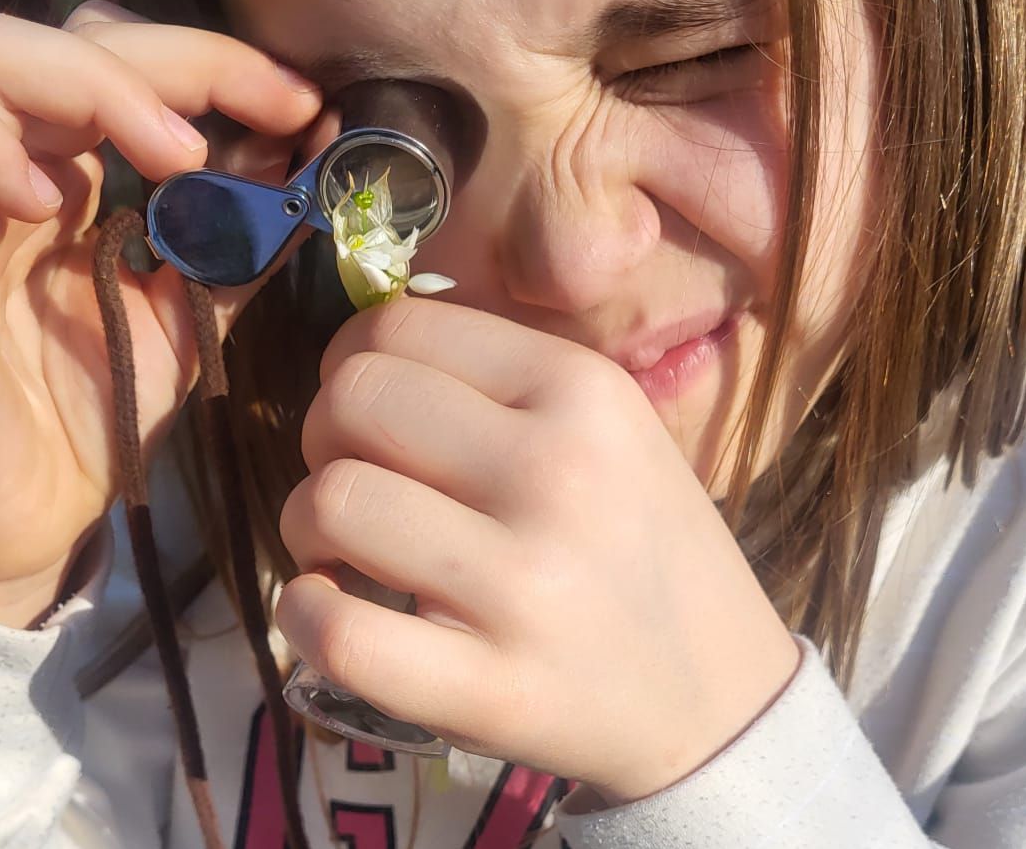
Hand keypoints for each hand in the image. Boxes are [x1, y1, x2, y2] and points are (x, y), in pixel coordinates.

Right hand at [0, 2, 320, 626]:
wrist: (33, 513)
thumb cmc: (103, 405)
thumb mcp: (195, 309)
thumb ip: (246, 235)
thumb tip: (320, 152)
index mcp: (74, 169)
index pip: (129, 58)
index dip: (218, 61)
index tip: (304, 102)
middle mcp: (8, 163)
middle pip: (65, 33)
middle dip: (181, 56)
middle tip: (266, 112)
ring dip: (97, 83)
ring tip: (179, 157)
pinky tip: (50, 202)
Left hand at [277, 299, 798, 802]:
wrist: (723, 700)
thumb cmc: (646, 545)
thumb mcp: (610, 426)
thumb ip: (498, 382)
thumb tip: (360, 358)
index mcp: (581, 388)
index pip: (399, 325)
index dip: (349, 358)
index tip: (358, 402)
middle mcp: (554, 469)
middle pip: (354, 399)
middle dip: (322, 432)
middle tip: (353, 473)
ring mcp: (523, 583)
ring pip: (332, 500)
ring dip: (307, 522)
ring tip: (344, 548)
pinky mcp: (492, 688)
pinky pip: (338, 630)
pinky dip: (303, 613)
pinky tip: (330, 607)